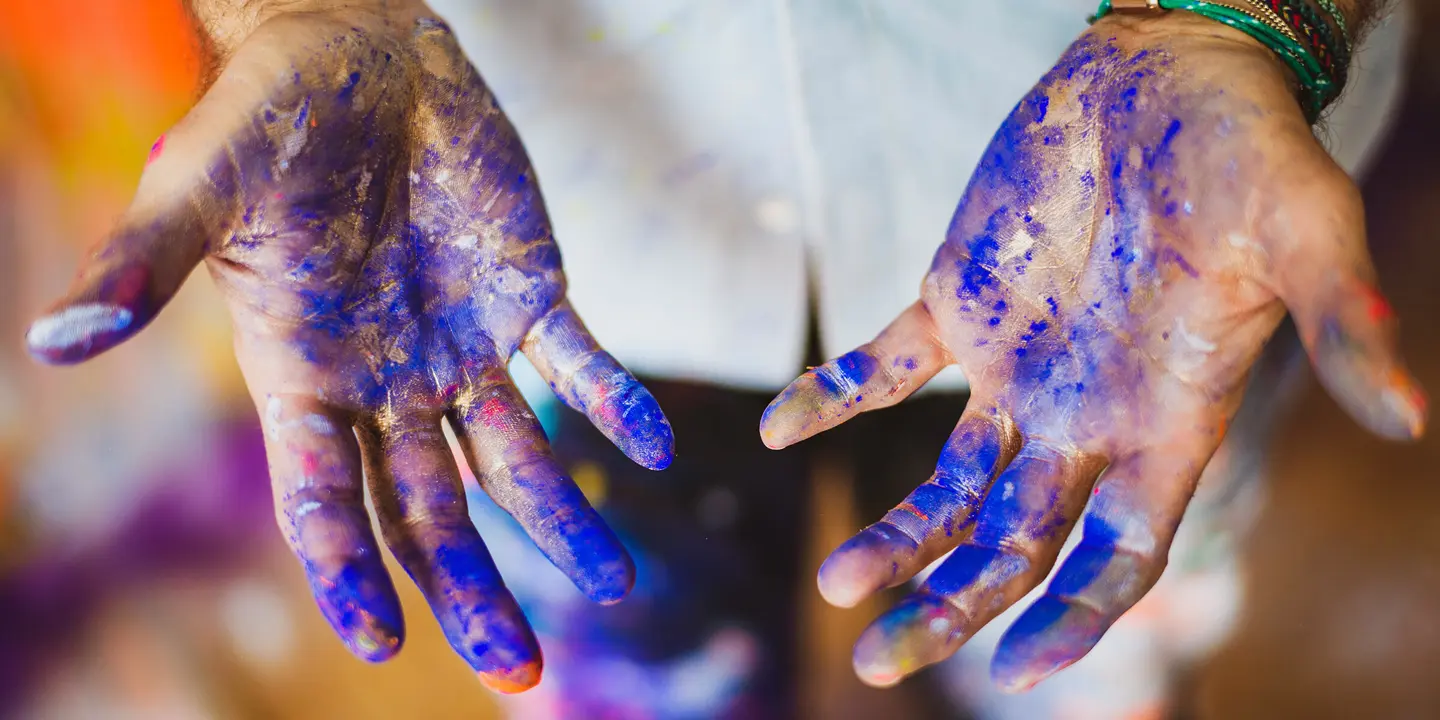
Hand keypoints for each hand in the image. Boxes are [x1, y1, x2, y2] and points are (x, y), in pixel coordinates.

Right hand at [25, 0, 672, 692]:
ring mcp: (461, 346)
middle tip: (517, 667)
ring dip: (563, 518)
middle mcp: (386, 382)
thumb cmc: (264, 115)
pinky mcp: (526, 296)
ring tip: (615, 581)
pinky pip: (580, 361)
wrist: (357, 51)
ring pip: (514, 455)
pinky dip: (616, 401)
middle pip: (429, 508)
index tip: (385, 641)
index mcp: (303, 376)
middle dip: (469, 586)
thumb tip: (57, 340)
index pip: (323, 497)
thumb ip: (145, 262)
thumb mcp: (200, 184)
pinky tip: (658, 447)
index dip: (348, 568)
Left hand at [760, 12, 1424, 690]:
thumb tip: (1409, 416)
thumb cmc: (1247, 149)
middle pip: (1013, 542)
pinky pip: (884, 368)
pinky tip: (779, 427)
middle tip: (881, 657)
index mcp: (1165, 423)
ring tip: (837, 583)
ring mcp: (1014, 369)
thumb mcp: (1304, 228)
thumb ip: (1339, 320)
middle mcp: (1084, 417)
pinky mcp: (956, 306)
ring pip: (945, 482)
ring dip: (893, 534)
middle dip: (953, 604)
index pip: (1118, 555)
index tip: (1015, 671)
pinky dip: (833, 396)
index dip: (1074, 617)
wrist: (1165, 70)